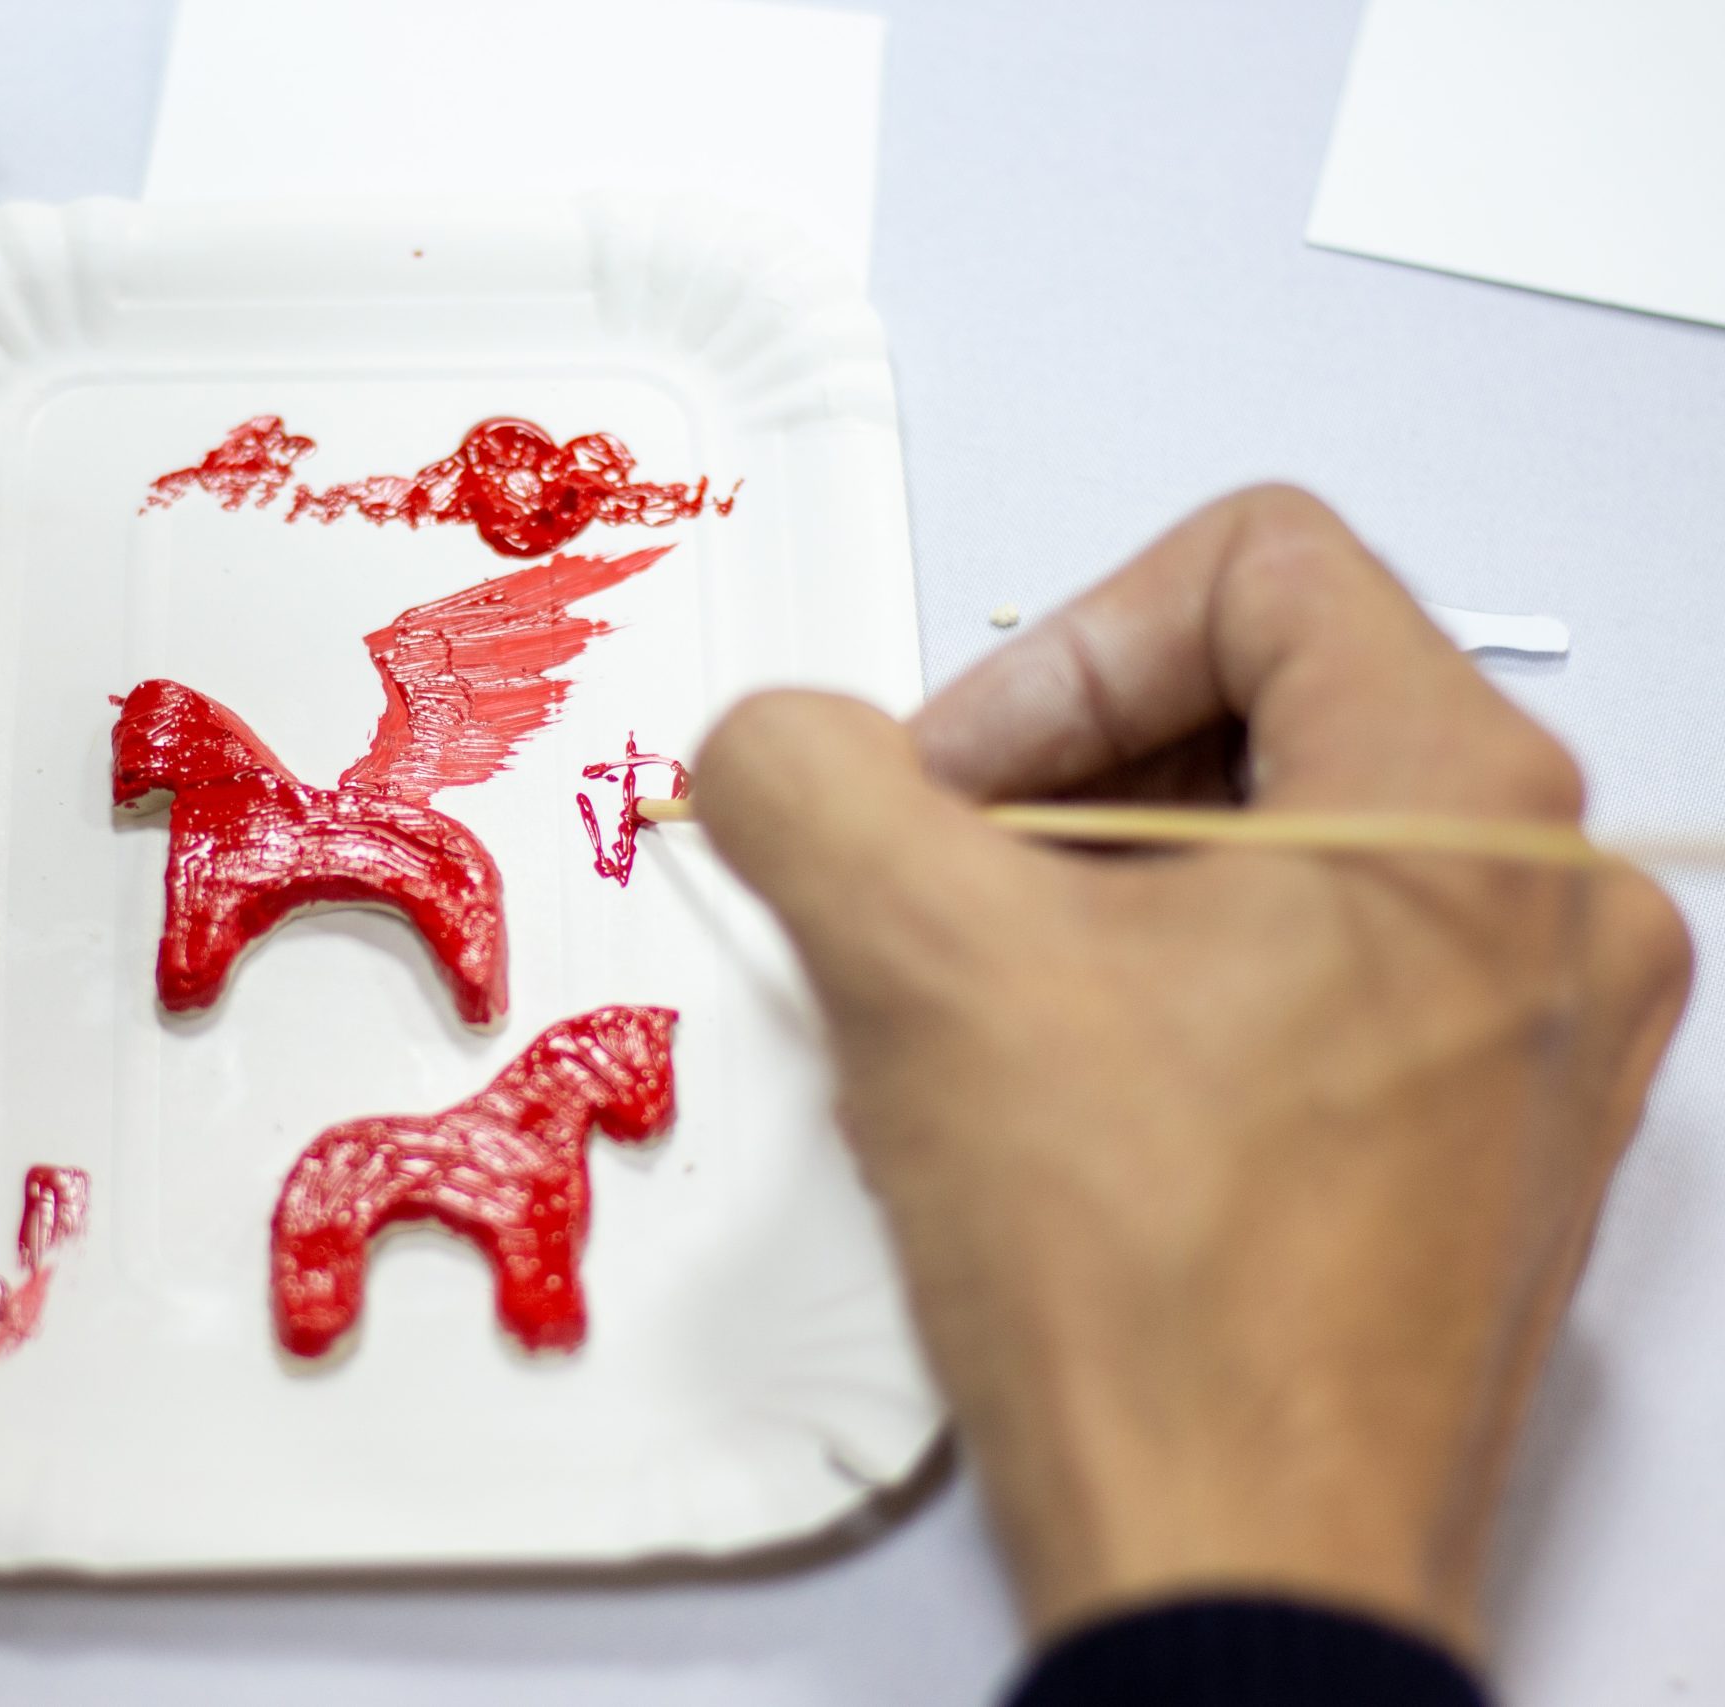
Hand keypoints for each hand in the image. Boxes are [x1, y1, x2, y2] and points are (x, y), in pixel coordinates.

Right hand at [694, 486, 1689, 1657]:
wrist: (1249, 1574)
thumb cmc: (1161, 1303)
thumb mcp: (918, 968)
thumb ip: (806, 780)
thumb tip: (766, 742)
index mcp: (1467, 801)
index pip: (1249, 566)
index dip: (1049, 654)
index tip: (949, 788)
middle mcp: (1544, 904)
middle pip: (1264, 698)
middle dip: (1058, 779)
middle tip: (938, 884)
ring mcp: (1529, 1033)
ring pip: (1278, 844)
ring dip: (1096, 888)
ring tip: (986, 1003)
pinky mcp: (1477, 1139)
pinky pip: (1307, 974)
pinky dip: (1162, 987)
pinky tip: (1058, 1091)